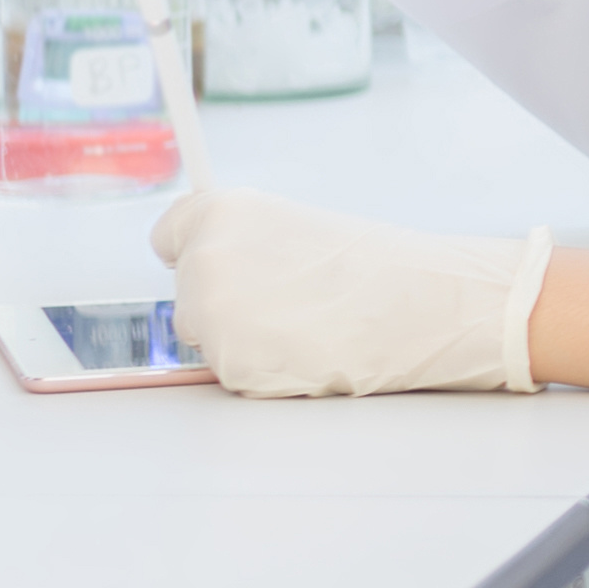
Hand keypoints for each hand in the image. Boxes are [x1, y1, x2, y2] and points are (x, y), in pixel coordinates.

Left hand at [152, 185, 550, 396]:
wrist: (419, 303)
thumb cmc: (376, 266)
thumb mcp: (296, 227)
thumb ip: (244, 243)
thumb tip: (219, 271)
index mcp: (219, 212)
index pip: (168, 237)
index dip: (198, 255)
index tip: (225, 268)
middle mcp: (204, 259)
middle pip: (186, 297)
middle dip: (227, 307)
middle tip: (291, 303)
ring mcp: (211, 314)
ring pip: (209, 341)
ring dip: (246, 342)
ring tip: (306, 326)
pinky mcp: (230, 364)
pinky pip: (235, 375)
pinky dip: (266, 372)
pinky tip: (307, 352)